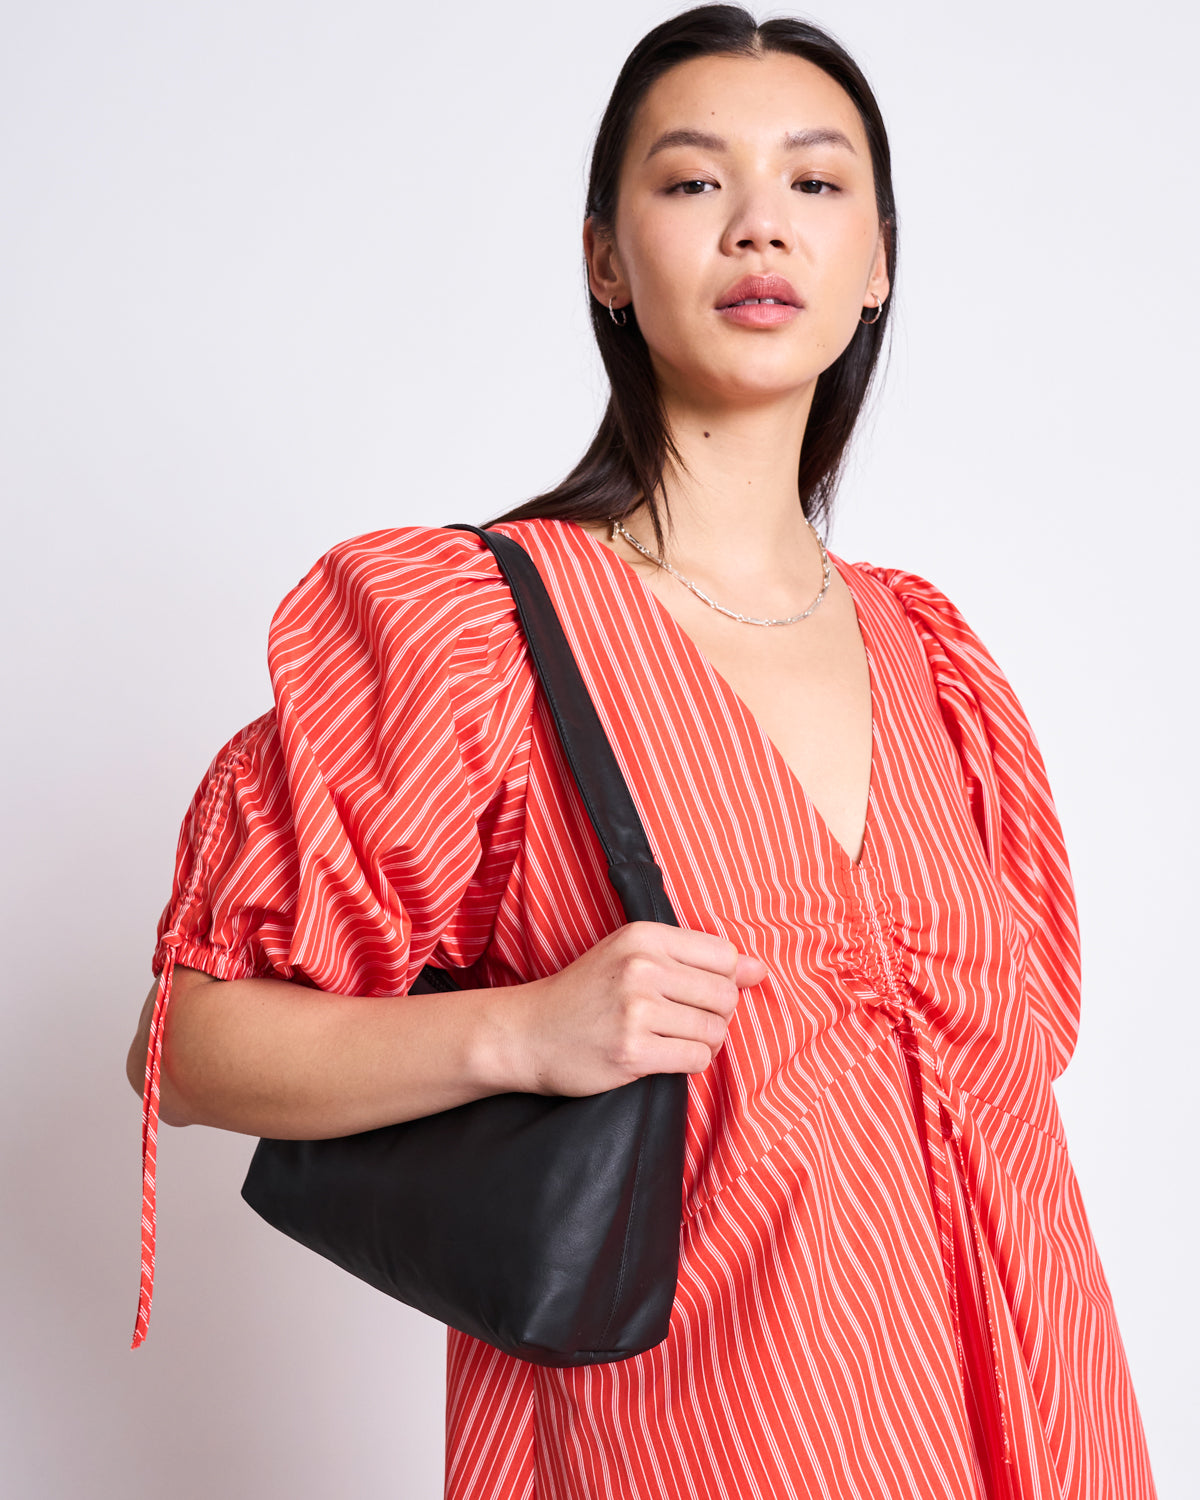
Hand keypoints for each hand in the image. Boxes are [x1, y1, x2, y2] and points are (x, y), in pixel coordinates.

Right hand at [499, 922, 767, 1096]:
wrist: (528, 1032)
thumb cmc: (586, 994)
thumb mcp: (632, 957)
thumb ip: (696, 960)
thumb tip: (761, 970)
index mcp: (644, 936)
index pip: (724, 954)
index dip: (722, 979)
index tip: (695, 992)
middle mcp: (642, 968)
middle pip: (726, 995)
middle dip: (716, 1015)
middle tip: (683, 1021)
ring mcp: (637, 1011)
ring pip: (715, 1030)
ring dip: (703, 1042)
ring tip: (671, 1039)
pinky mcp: (633, 1052)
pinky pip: (696, 1059)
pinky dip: (689, 1063)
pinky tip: (662, 1056)